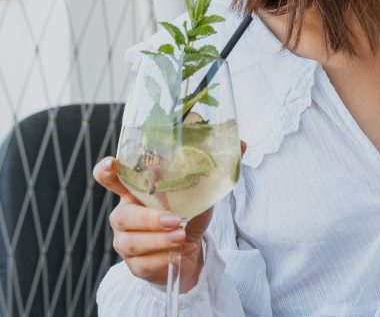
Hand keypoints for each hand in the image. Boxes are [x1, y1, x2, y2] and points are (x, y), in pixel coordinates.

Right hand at [93, 141, 245, 291]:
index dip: (107, 171)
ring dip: (159, 240)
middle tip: (175, 220)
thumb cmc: (190, 214)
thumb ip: (216, 169)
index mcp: (137, 191)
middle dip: (149, 219)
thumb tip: (242, 145)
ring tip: (182, 236)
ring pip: (132, 242)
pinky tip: (181, 252)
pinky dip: (165, 258)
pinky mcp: (134, 264)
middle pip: (122, 215)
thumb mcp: (203, 191)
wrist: (190, 250)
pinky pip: (142, 263)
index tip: (112, 164)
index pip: (112, 178)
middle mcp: (125, 214)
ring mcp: (126, 240)